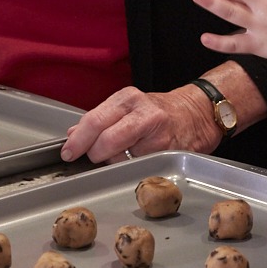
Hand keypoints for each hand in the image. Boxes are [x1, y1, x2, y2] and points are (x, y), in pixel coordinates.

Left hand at [59, 82, 219, 163]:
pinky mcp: (168, 154)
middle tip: (94, 156)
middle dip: (94, 154)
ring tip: (123, 154)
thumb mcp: (127, 106)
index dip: (78, 140)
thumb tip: (72, 134)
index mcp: (128, 99)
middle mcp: (143, 114)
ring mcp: (158, 136)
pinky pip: (139, 168)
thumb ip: (99, 119)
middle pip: (106, 141)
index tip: (69, 152)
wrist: (197, 114)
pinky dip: (131, 168)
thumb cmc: (159, 112)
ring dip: (114, 163)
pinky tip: (136, 159)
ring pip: (121, 159)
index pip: (95, 121)